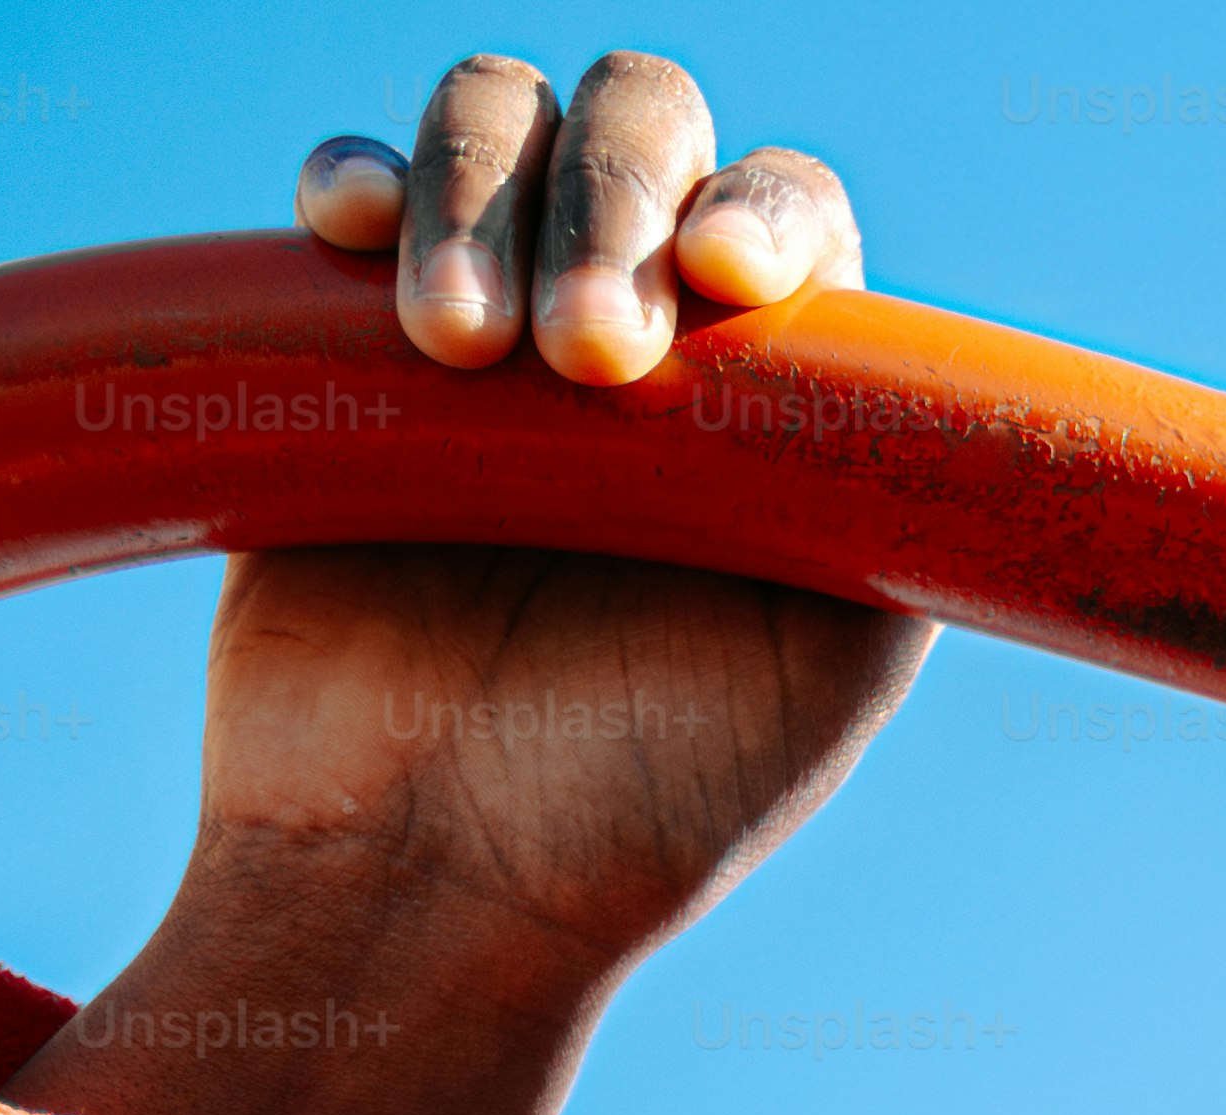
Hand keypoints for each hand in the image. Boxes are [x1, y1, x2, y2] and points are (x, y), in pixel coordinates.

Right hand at [15, 52, 934, 1114]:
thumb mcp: (830, 658)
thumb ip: (890, 493)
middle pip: (645, 125)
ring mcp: (486, 321)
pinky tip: (351, 230)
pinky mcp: (334, 343)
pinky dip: (358, 176)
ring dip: (485, 190)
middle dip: (618, 201)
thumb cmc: (639, 802)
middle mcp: (637, 329)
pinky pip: (349, 192)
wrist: (425, 884)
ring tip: (458, 349)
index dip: (765, 209)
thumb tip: (888, 341)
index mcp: (771, 390)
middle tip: (585, 361)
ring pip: (499, 119)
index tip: (727, 279)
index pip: (788, 209)